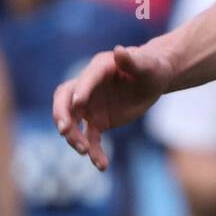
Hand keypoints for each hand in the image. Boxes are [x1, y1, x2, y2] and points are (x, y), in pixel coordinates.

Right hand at [53, 42, 172, 169]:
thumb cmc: (152, 67)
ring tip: (85, 151)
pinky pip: (90, 138)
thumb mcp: (148, 65)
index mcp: (99, 68)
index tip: (79, 103)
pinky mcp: (97, 121)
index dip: (81, 90)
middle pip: (64, 98)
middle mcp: (88, 86)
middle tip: (64, 130)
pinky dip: (93, 151)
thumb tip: (119, 50)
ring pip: (72, 122)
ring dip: (74, 137)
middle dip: (61, 114)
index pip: (84, 79)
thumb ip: (132, 60)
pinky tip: (102, 165)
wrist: (154, 79)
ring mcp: (90, 105)